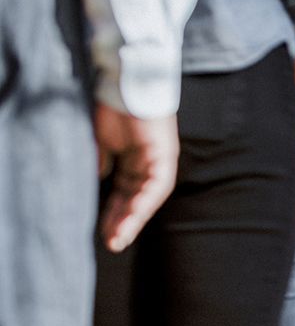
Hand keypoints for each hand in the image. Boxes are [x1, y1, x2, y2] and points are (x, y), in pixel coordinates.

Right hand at [94, 103, 179, 252]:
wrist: (124, 81)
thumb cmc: (113, 107)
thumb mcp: (103, 141)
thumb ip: (104, 162)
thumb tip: (99, 179)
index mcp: (136, 162)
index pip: (126, 194)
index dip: (114, 214)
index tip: (104, 234)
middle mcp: (150, 164)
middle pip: (136, 200)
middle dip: (123, 223)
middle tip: (111, 244)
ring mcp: (159, 160)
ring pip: (147, 198)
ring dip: (133, 219)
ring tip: (119, 238)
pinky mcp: (163, 154)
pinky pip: (156, 184)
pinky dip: (144, 201)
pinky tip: (132, 216)